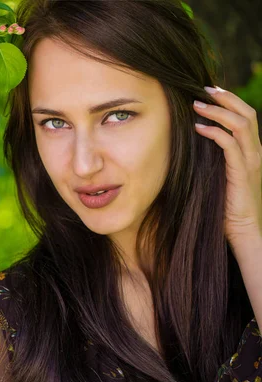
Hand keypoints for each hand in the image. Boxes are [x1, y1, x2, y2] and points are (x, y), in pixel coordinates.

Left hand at [193, 86, 261, 243]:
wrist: (243, 229)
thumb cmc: (226, 205)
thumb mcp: (218, 175)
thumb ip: (212, 159)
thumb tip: (190, 144)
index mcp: (251, 150)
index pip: (245, 116)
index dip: (229, 101)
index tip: (208, 92)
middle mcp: (255, 152)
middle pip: (247, 113)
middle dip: (226, 97)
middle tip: (204, 89)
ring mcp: (251, 161)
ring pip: (241, 124)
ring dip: (218, 111)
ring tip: (197, 104)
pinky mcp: (242, 172)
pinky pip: (231, 145)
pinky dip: (215, 132)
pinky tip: (199, 128)